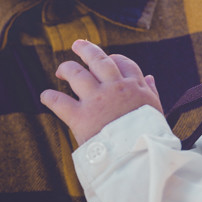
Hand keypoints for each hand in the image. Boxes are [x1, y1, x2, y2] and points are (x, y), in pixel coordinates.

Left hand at [41, 39, 162, 144]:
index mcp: (134, 88)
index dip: (114, 58)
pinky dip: (50, 97)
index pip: (124, 64)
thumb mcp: (156, 111)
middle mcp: (114, 88)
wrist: (139, 157)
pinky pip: (59, 101)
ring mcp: (96, 100)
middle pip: (98, 60)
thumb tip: (150, 78)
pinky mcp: (80, 117)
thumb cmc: (150, 137)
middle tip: (77, 44)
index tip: (108, 59)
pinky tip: (45, 96)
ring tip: (61, 69)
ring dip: (67, 68)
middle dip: (87, 49)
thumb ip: (151, 93)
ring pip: (77, 74)